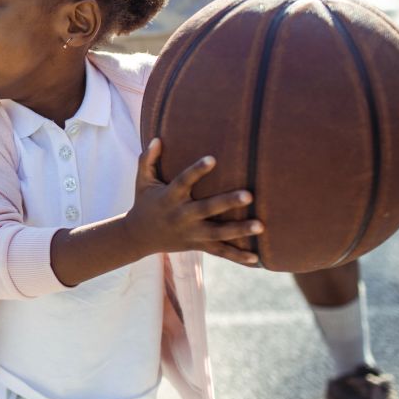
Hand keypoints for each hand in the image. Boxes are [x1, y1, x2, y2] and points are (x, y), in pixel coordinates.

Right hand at [125, 138, 262, 266]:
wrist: (138, 237)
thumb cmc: (144, 203)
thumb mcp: (142, 181)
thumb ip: (147, 160)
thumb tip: (157, 139)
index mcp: (169, 198)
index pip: (183, 182)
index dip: (197, 170)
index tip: (213, 159)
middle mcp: (181, 216)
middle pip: (207, 209)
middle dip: (227, 202)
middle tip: (250, 195)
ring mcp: (191, 233)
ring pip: (218, 233)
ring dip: (239, 230)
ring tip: (261, 226)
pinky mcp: (197, 245)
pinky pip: (220, 252)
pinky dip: (237, 256)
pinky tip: (257, 259)